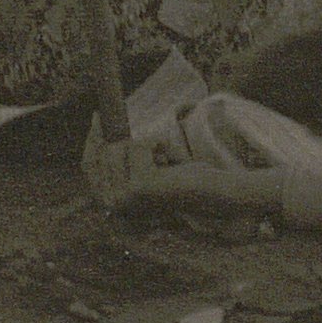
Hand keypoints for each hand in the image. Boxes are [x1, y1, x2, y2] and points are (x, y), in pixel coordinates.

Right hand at [89, 93, 321, 224]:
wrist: (230, 196)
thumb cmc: (201, 183)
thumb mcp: (163, 166)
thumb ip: (136, 157)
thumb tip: (109, 127)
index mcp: (120, 207)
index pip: (91, 172)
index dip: (91, 144)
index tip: (98, 118)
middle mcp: (117, 209)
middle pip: (95, 161)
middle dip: (103, 135)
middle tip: (111, 113)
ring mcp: (126, 201)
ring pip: (117, 150)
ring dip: (142, 142)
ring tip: (164, 151)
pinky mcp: (141, 187)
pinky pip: (137, 145)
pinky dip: (155, 142)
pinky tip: (171, 155)